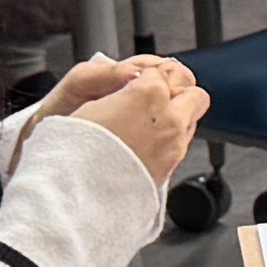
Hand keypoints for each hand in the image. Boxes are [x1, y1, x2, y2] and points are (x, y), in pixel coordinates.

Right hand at [40, 53, 208, 183]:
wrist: (76, 195)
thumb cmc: (73, 150)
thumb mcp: (88, 104)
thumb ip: (117, 88)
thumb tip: (131, 81)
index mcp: (148, 94)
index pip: (163, 71)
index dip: (148, 77)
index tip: (137, 83)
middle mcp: (168, 119)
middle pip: (193, 93)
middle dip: (177, 93)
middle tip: (153, 100)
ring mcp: (173, 146)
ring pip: (191, 120)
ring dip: (175, 117)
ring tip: (145, 126)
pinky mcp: (171, 169)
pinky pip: (180, 146)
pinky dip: (168, 142)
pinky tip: (142, 146)